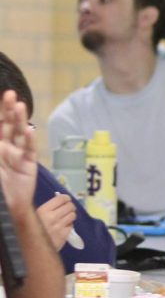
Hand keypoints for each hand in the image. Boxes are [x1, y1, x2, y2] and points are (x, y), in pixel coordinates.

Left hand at [0, 91, 37, 210]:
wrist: (10, 202)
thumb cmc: (1, 183)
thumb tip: (10, 133)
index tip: (2, 98)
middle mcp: (8, 146)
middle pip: (8, 124)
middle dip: (8, 110)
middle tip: (10, 94)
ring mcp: (19, 153)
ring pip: (19, 133)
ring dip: (19, 119)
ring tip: (20, 106)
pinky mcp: (29, 162)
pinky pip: (29, 149)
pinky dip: (29, 140)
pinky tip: (29, 130)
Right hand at [36, 193, 75, 249]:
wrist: (33, 248)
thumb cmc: (32, 230)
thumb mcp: (35, 216)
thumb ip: (47, 209)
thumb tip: (60, 200)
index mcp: (43, 210)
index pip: (61, 199)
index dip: (66, 198)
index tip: (66, 200)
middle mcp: (52, 217)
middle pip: (70, 206)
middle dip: (70, 206)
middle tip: (68, 208)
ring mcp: (58, 227)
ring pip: (73, 215)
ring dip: (71, 215)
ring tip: (67, 217)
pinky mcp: (63, 235)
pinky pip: (71, 226)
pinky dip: (69, 225)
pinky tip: (64, 226)